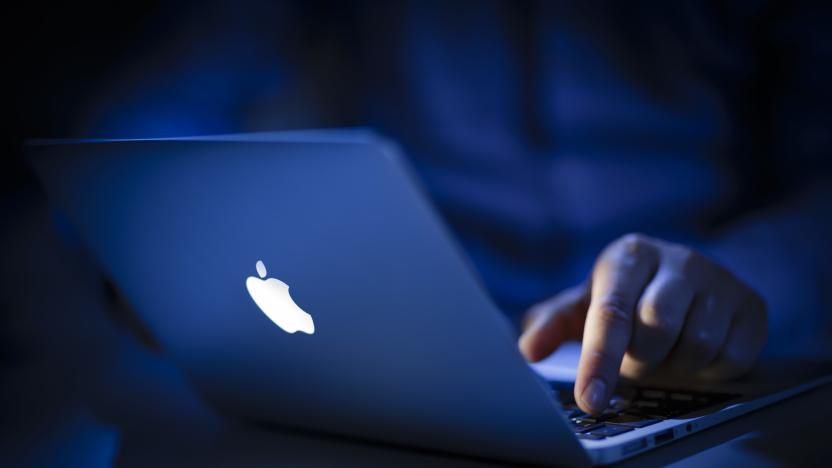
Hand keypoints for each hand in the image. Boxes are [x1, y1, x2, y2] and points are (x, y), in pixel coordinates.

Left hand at [518, 234, 766, 413]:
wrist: (682, 280)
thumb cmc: (624, 297)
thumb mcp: (584, 305)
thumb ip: (553, 324)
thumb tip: (527, 350)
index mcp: (629, 255)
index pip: (611, 313)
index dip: (598, 361)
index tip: (590, 400)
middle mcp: (678, 259)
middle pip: (656, 329)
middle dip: (639, 360)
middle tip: (633, 359)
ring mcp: (720, 280)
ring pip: (697, 346)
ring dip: (673, 366)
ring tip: (663, 353)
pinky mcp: (752, 305)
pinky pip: (731, 358)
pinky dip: (708, 370)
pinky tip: (693, 354)